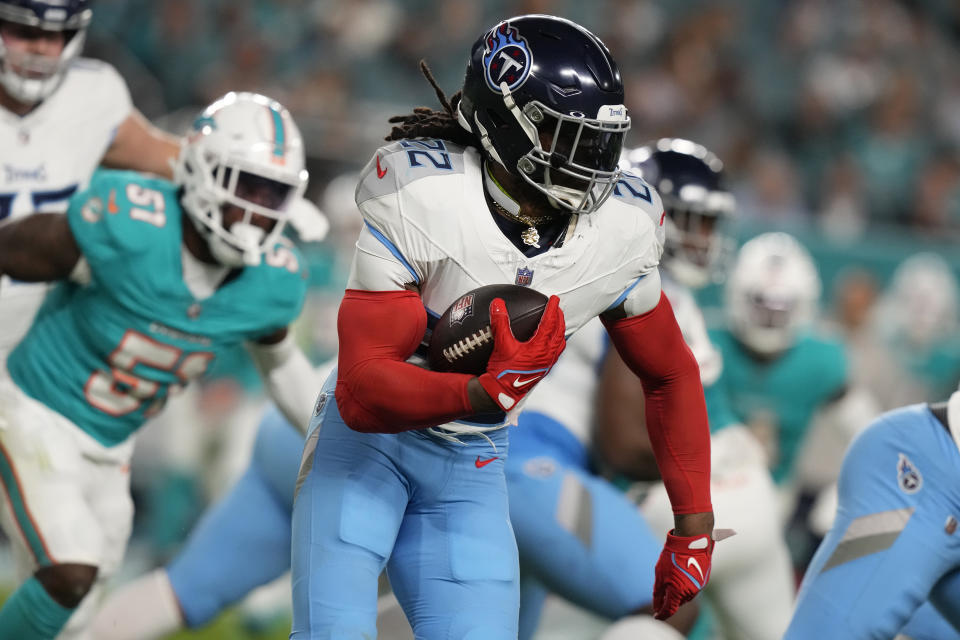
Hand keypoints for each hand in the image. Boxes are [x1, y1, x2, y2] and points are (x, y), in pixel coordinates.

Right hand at [477, 295, 565, 410]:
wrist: (501, 392)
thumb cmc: (502, 372)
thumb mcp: (501, 344)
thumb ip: (500, 322)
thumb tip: (497, 304)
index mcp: (539, 348)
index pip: (550, 323)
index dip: (552, 309)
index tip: (554, 299)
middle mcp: (547, 355)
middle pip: (559, 332)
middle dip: (559, 318)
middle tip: (557, 308)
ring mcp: (547, 364)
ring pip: (560, 343)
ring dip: (560, 330)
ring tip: (558, 323)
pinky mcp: (543, 370)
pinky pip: (556, 352)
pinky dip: (556, 342)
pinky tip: (550, 342)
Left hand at [653, 530, 713, 619]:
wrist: (692, 541)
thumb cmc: (673, 556)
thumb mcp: (660, 574)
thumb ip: (658, 592)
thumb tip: (657, 606)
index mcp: (678, 592)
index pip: (669, 610)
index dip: (661, 615)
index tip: (656, 616)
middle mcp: (690, 592)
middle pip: (677, 603)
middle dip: (669, 602)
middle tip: (661, 597)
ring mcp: (699, 587)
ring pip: (686, 596)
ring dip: (678, 594)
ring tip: (671, 582)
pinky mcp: (704, 580)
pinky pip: (693, 588)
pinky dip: (686, 586)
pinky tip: (681, 576)